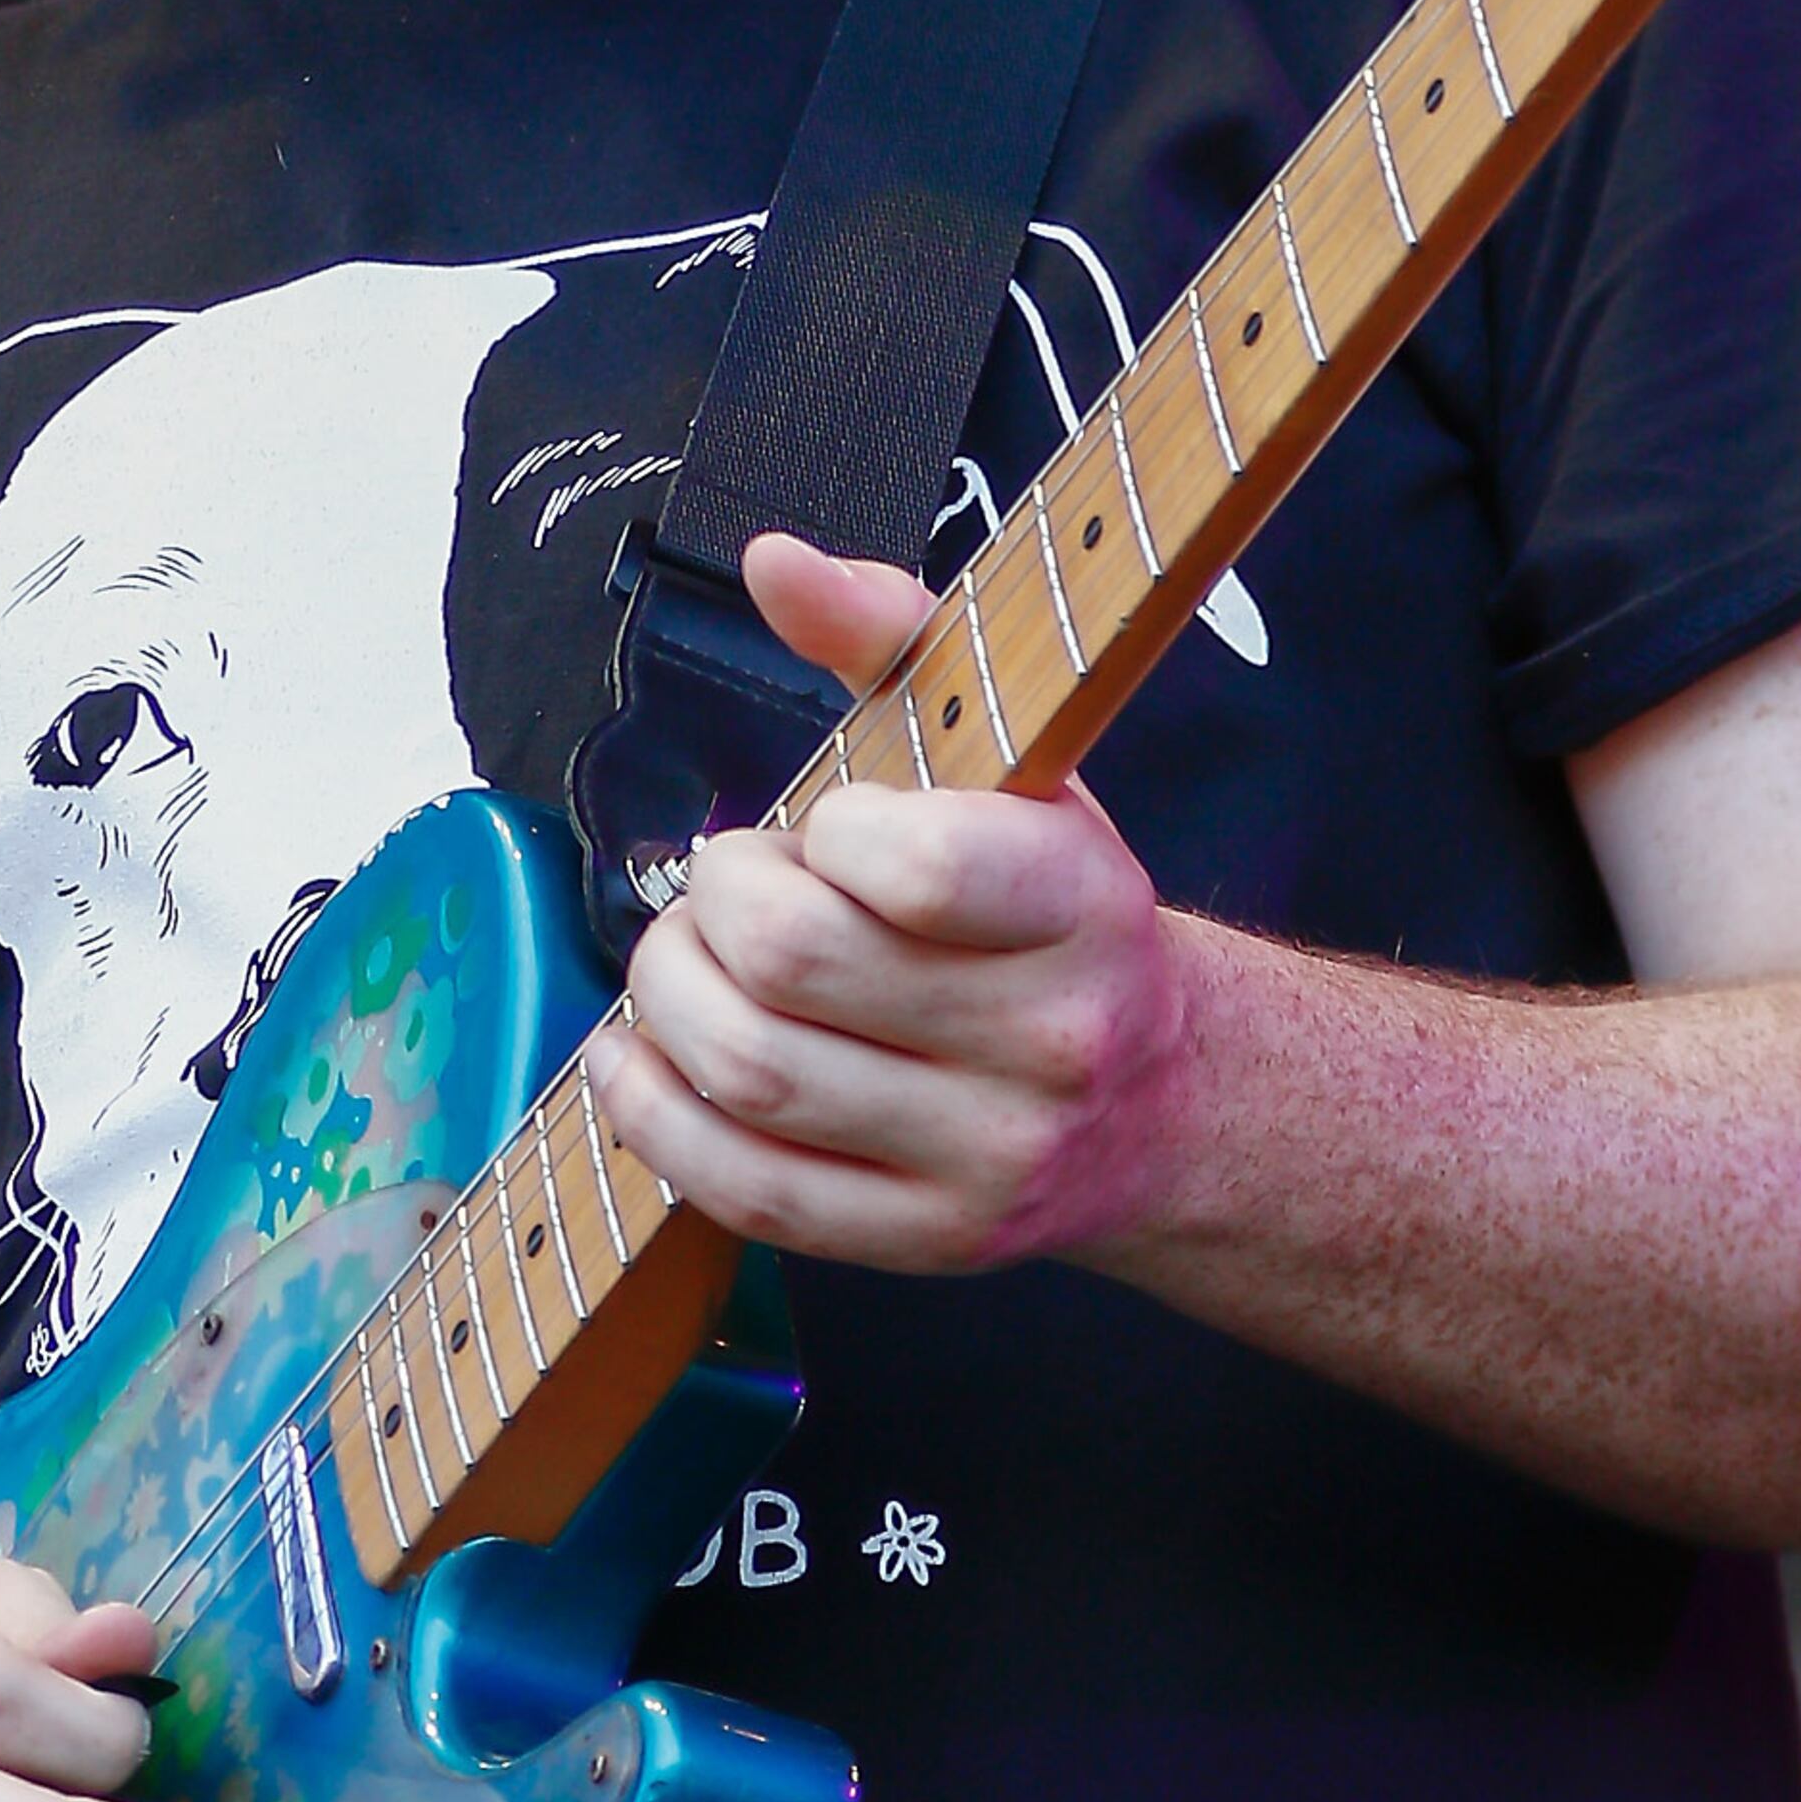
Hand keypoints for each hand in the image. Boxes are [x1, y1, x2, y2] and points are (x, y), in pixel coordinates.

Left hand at [592, 533, 1202, 1275]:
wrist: (1161, 1100)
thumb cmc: (1050, 907)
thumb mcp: (1011, 757)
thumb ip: (894, 636)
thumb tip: (774, 561)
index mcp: (1081, 902)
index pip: (916, 864)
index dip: (826, 830)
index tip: (830, 826)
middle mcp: (1050, 1040)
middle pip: (794, 963)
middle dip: (717, 901)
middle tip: (729, 884)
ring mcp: (987, 1155)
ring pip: (754, 1075)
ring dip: (668, 1000)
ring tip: (685, 960)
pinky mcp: (923, 1240)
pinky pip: (746, 1190)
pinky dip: (655, 1116)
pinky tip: (639, 1057)